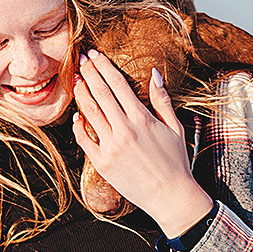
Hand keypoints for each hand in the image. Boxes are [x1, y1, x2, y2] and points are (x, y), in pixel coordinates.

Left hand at [71, 49, 213, 236]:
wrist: (171, 196)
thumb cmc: (176, 161)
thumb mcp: (175, 127)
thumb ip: (162, 100)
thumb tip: (154, 73)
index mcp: (142, 119)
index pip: (118, 84)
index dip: (104, 67)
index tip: (95, 55)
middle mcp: (124, 130)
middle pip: (101, 93)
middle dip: (89, 73)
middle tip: (81, 59)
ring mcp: (111, 147)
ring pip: (89, 112)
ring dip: (81, 93)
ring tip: (76, 80)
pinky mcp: (102, 163)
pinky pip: (84, 139)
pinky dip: (78, 124)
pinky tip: (76, 114)